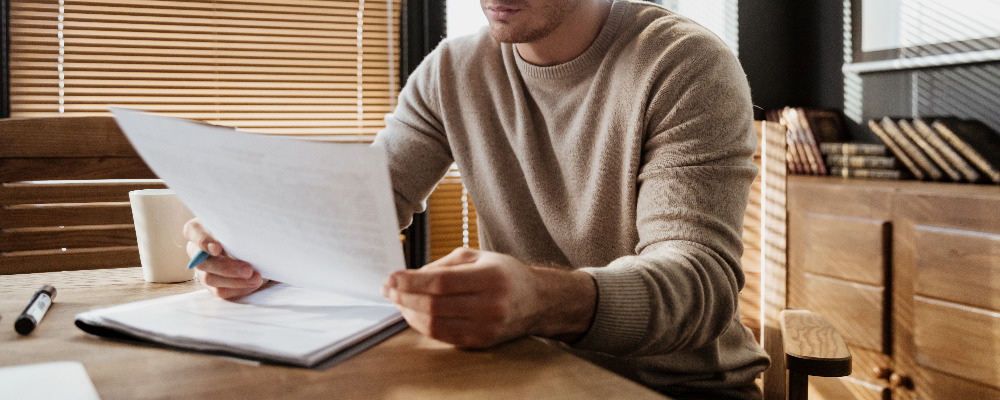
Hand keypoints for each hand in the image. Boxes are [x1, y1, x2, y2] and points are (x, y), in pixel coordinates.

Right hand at [183, 218, 265, 298]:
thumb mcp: (244, 227)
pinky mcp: (212, 284)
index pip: (192, 231)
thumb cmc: (246, 231)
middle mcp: (197, 250)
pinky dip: (238, 288)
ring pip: (210, 279)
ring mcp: (203, 269)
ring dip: (235, 281)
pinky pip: (220, 291)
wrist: (256, 247)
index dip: (203, 241)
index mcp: (201, 229)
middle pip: (202, 262)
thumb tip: (247, 241)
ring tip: (256, 278)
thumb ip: (239, 231)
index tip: (217, 248)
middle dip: (226, 268)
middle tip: (248, 270)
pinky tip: (253, 284)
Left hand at [381, 248, 595, 347]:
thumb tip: (410, 277)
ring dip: (409, 313)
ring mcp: (487, 327)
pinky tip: (413, 314)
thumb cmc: (504, 273)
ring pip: (435, 325)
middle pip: (434, 305)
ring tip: (398, 301)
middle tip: (388, 289)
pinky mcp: (482, 342)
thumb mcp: (477, 256)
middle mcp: (490, 304)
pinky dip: (423, 326)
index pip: (441, 282)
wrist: (536, 300)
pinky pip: (444, 336)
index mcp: (490, 277)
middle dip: (404, 297)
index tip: (391, 277)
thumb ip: (443, 265)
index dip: (411, 281)